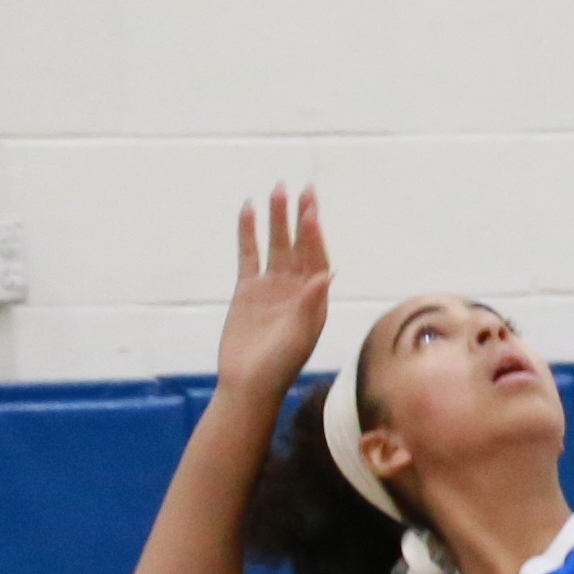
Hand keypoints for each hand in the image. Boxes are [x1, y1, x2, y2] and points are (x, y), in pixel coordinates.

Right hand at [221, 189, 334, 409]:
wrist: (248, 384)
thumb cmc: (280, 366)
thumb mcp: (299, 336)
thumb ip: (310, 305)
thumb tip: (326, 275)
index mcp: (315, 298)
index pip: (317, 258)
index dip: (315, 236)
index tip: (311, 213)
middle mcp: (296, 288)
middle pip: (299, 245)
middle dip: (302, 218)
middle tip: (304, 189)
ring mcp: (271, 287)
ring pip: (275, 245)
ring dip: (277, 219)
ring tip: (277, 190)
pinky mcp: (247, 290)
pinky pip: (248, 255)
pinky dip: (247, 233)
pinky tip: (247, 209)